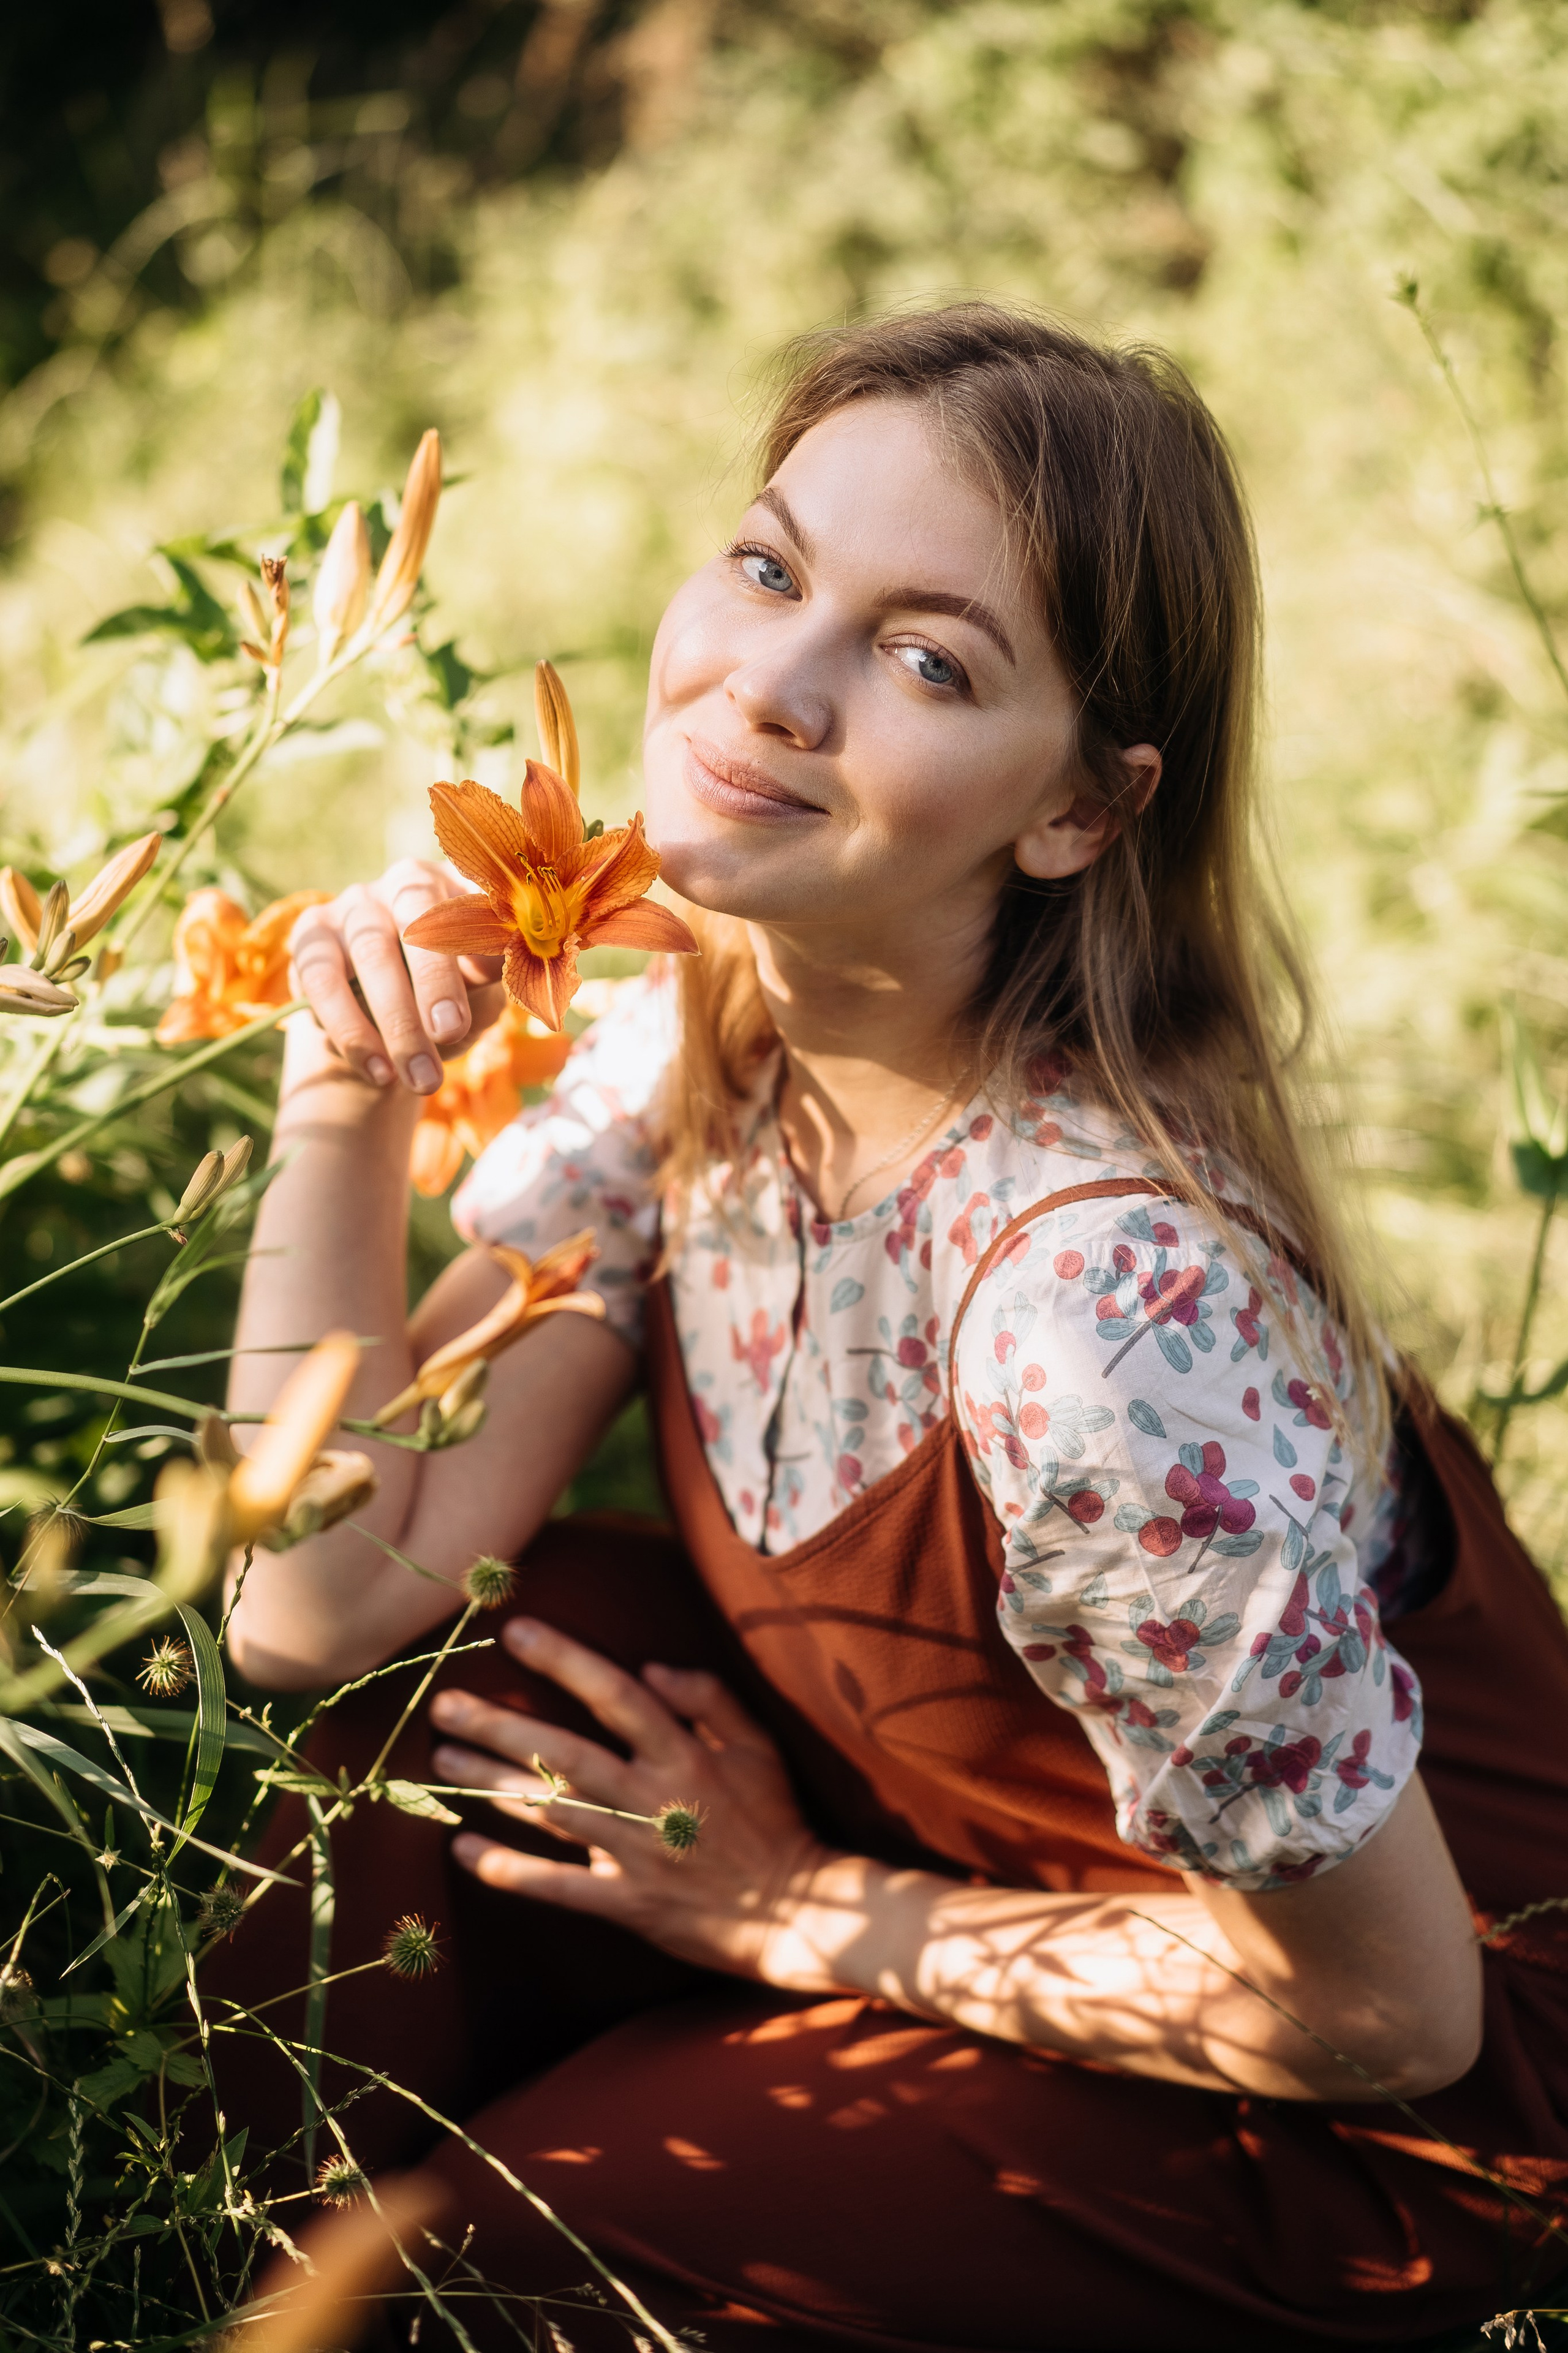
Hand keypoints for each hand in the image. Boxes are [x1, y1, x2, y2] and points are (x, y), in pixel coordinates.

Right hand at [288, 859, 503, 1096]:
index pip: (474, 898)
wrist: (388, 1025)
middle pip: (417, 920)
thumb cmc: (449, 994)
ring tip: (421, 1078)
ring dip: (397, 1022)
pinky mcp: (311, 936)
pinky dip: (351, 1030)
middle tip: (451, 1032)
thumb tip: (499, 962)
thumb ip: (486, 973)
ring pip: (370, 954)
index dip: (483, 932)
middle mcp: (403, 883)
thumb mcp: (479, 986)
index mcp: (459, 884)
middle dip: (436, 981)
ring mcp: (353, 905)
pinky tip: (379, 1070)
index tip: (499, 972)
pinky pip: (322, 980)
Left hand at [428, 1617, 839, 1980]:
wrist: (799, 1914)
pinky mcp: (629, 1904)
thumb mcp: (759, 1746)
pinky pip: (560, 1886)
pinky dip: (510, 1870)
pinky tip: (464, 1851)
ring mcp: (637, 1855)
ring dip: (490, 1785)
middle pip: (563, 1754)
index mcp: (684, 1755)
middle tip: (446, 1704)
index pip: (615, 1695)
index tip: (516, 1633)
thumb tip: (651, 1666)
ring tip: (441, 1758)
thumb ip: (710, 1698)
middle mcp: (652, 1799)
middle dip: (500, 1727)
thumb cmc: (776, 1820)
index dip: (564, 1661)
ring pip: (550, 1814)